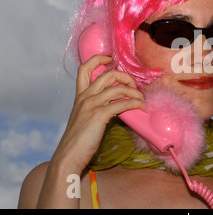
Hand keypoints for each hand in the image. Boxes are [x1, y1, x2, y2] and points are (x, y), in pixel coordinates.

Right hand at [52, 55, 145, 171]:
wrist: (68, 156)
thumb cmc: (78, 140)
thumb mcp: (84, 118)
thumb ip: (96, 107)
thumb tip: (117, 102)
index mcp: (80, 96)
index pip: (85, 69)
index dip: (98, 59)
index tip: (110, 59)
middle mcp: (85, 97)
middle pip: (108, 74)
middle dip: (125, 77)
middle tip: (134, 86)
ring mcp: (91, 105)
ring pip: (118, 88)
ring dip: (134, 91)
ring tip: (141, 98)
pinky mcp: (99, 115)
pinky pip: (122, 103)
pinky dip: (135, 103)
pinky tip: (140, 106)